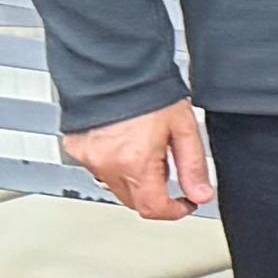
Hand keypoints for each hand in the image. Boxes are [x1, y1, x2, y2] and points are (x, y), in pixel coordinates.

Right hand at [66, 101, 215, 222]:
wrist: (114, 67)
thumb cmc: (149, 90)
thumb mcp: (183, 128)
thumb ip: (193, 166)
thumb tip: (201, 194)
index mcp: (135, 162)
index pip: (152, 208)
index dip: (174, 211)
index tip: (185, 204)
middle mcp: (107, 164)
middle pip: (134, 200)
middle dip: (155, 192)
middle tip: (166, 165)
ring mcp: (88, 158)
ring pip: (115, 185)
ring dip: (133, 178)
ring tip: (144, 148)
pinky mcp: (76, 148)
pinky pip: (98, 168)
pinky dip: (113, 164)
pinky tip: (123, 142)